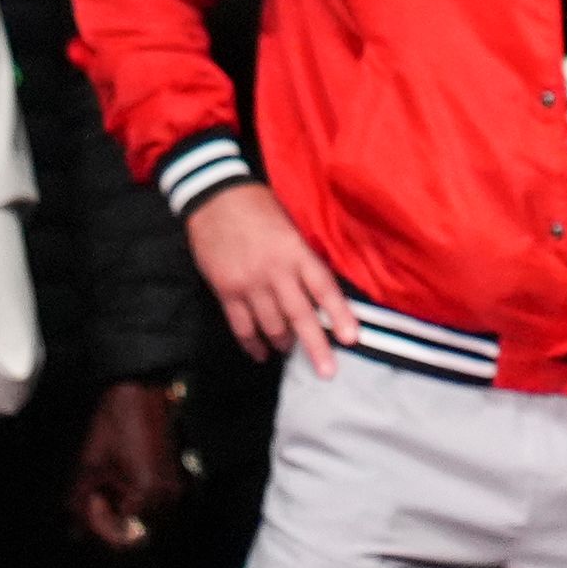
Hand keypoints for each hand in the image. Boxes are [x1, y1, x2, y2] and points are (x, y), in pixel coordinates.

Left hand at [70, 377, 183, 548]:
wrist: (138, 390)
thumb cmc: (115, 423)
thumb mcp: (89, 467)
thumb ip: (81, 504)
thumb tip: (76, 532)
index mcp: (147, 494)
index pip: (121, 534)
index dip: (99, 521)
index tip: (92, 498)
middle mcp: (167, 495)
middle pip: (135, 529)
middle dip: (112, 516)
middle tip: (97, 493)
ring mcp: (175, 485)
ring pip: (145, 516)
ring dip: (124, 507)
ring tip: (109, 483)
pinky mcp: (176, 475)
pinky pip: (154, 501)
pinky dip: (136, 497)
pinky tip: (122, 478)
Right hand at [186, 181, 357, 376]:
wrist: (214, 196)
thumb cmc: (258, 207)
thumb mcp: (289, 226)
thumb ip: (302, 258)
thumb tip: (319, 293)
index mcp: (295, 251)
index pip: (323, 288)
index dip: (339, 314)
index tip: (351, 338)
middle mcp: (274, 271)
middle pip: (300, 315)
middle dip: (315, 346)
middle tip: (327, 371)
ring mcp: (248, 283)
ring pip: (271, 325)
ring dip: (283, 343)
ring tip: (289, 350)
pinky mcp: (225, 290)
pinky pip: (241, 325)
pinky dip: (251, 343)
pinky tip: (260, 354)